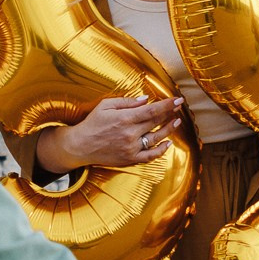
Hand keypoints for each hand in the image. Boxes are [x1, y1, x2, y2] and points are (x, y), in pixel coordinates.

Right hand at [36, 94, 181, 174]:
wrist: (79, 146)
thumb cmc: (91, 123)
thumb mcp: (105, 106)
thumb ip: (127, 102)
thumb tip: (146, 100)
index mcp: (124, 118)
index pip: (152, 110)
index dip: (168, 105)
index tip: (178, 99)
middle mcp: (130, 134)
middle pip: (156, 122)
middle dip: (170, 113)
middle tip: (179, 107)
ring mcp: (131, 148)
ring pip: (156, 138)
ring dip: (169, 129)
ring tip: (177, 121)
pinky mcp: (129, 159)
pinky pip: (150, 156)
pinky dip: (161, 150)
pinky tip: (167, 143)